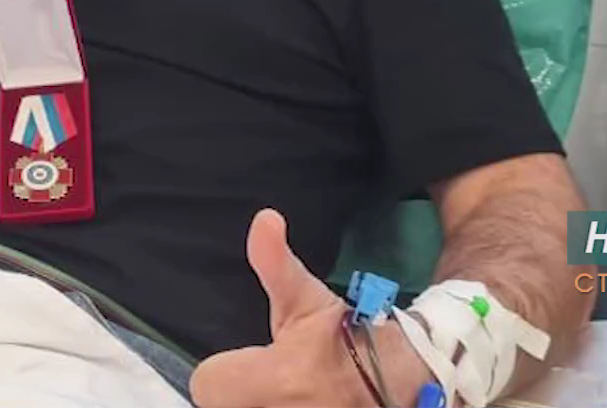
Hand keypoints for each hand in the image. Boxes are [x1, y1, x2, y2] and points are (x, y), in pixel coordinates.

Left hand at [190, 209, 430, 407]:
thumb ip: (275, 263)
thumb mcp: (305, 297)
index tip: (241, 362)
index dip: (220, 369)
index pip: (207, 383)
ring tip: (274, 389)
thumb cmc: (345, 334)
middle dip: (236, 392)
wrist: (399, 377)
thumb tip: (265, 219)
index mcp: (281, 377)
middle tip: (259, 379)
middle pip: (222, 405)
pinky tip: (284, 399)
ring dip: (252, 402)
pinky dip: (266, 407)